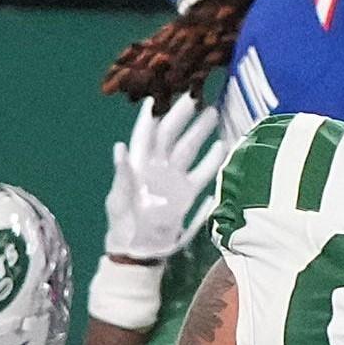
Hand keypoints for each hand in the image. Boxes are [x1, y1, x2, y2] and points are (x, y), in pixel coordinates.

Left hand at [105, 96, 227, 261]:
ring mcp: (174, 179)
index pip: (146, 134)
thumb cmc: (123, 224)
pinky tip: (224, 145)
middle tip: (198, 95)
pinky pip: (203, 172)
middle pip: (171, 135)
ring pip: (189, 149)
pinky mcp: (187, 193)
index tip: (164, 93)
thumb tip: (120, 147)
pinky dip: (213, 159)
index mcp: (138, 165)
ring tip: (215, 112)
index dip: (154, 114)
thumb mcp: (119, 199)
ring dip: (201, 131)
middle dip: (183, 115)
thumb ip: (122, 174)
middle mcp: (157, 167)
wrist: (138, 251)